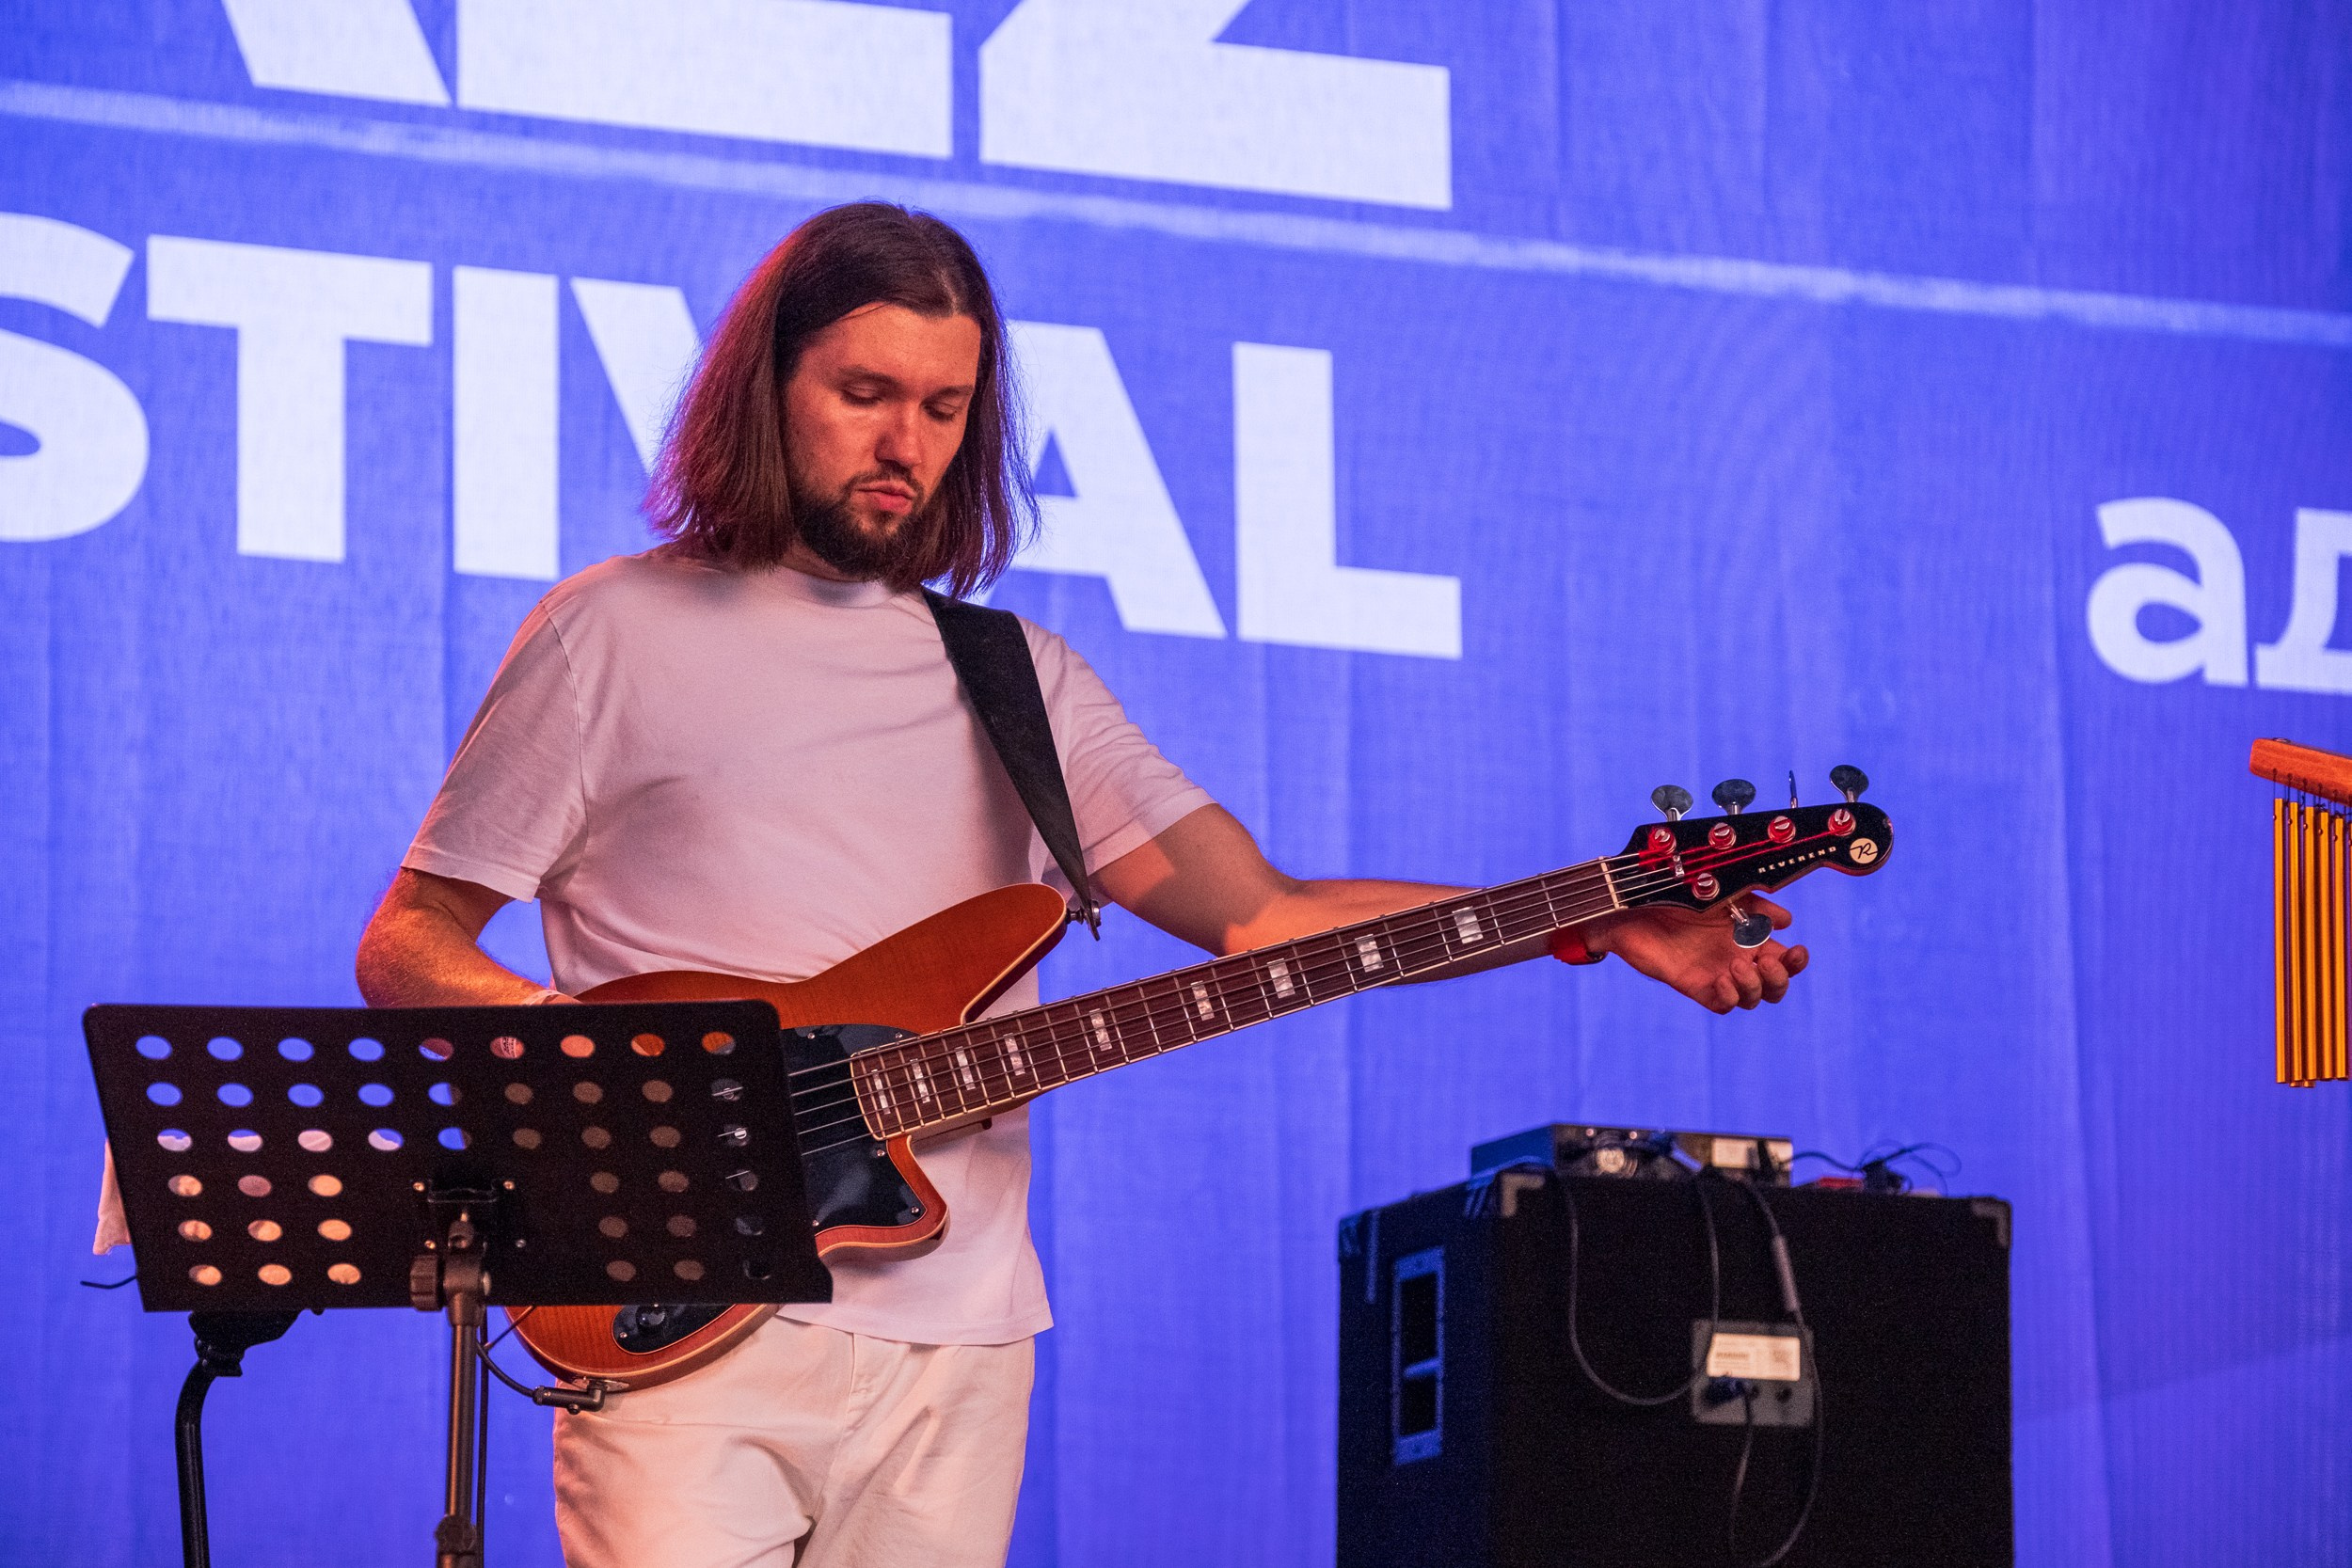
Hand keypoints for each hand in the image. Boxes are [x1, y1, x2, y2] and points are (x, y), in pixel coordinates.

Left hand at [1585, 897, 1806, 1013]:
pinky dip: (1730, 997)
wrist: (1632, 903)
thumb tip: (1786, 920)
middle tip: (1764, 962)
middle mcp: (1736, 957)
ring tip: (1736, 967)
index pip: (1783, 958)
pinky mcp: (1695, 984)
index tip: (1796, 951)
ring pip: (1752, 999)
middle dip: (1780, 979)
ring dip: (1754, 987)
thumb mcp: (1721, 891)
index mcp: (1747, 935)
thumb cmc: (1675, 892)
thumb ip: (1754, 904)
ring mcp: (1717, 973)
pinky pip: (1723, 1004)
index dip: (1796, 961)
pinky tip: (1722, 980)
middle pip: (1774, 986)